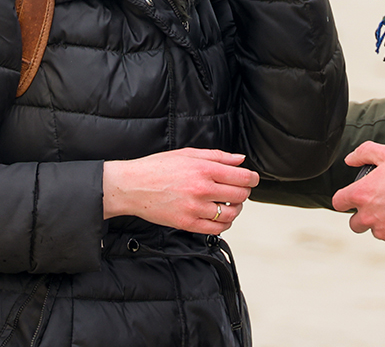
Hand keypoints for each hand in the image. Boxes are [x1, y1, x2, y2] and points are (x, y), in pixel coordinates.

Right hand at [103, 148, 258, 234]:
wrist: (132, 186)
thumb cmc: (156, 168)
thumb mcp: (188, 154)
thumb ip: (217, 156)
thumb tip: (240, 160)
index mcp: (204, 169)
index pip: (242, 177)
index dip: (252, 179)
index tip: (252, 179)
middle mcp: (201, 189)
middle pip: (240, 196)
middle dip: (244, 192)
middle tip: (239, 189)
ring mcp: (195, 209)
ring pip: (231, 214)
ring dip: (236, 209)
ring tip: (229, 203)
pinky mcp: (188, 224)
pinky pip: (216, 229)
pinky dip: (224, 224)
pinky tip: (219, 216)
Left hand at [332, 141, 384, 250]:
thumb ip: (364, 153)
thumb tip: (350, 159)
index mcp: (361, 195)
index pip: (339, 202)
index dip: (344, 199)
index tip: (350, 198)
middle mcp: (368, 216)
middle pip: (355, 224)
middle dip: (362, 217)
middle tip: (378, 206)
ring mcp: (383, 232)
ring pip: (376, 231)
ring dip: (382, 224)